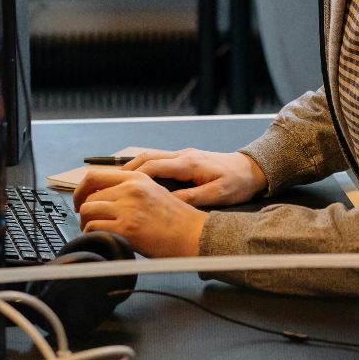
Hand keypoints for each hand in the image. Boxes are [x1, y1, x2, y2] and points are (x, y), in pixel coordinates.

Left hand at [72, 168, 206, 256]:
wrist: (193, 235)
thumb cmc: (177, 219)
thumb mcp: (154, 192)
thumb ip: (130, 191)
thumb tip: (104, 198)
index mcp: (136, 179)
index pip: (95, 176)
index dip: (81, 190)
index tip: (80, 201)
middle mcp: (130, 190)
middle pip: (89, 197)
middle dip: (85, 212)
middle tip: (88, 223)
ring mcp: (128, 208)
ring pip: (88, 212)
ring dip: (86, 224)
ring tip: (94, 232)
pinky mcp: (126, 228)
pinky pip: (94, 228)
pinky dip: (92, 235)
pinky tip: (101, 239)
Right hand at [122, 148, 265, 207]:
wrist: (252, 169)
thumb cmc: (238, 183)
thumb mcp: (218, 194)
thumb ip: (193, 198)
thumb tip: (169, 203)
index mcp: (188, 163)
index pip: (153, 166)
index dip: (132, 177)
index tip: (116, 189)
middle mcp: (182, 156)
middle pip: (145, 158)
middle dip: (123, 170)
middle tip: (106, 184)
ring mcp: (182, 156)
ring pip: (149, 157)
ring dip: (131, 168)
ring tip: (114, 184)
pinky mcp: (184, 160)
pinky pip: (157, 161)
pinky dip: (142, 169)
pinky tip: (135, 181)